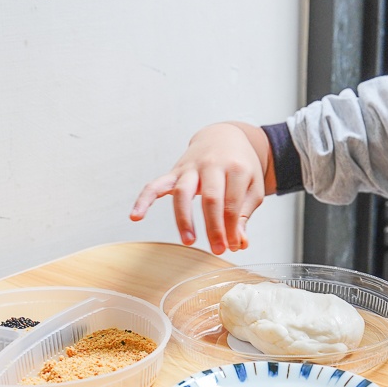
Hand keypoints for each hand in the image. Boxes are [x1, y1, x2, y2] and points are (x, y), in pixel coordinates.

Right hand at [130, 122, 273, 254]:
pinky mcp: (175, 171)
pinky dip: (144, 200)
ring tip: (189, 241)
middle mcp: (212, 165)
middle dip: (213, 228)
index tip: (233, 246)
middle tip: (217, 250)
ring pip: (183, 193)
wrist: (223, 137)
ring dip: (184, 219)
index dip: (231, 228)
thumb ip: (244, 213)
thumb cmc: (240, 166)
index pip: (232, 204)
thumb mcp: (251, 186)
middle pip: (210, 199)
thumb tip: (239, 243)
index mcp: (236, 168)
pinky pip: (156, 185)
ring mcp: (191, 167)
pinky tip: (136, 217)